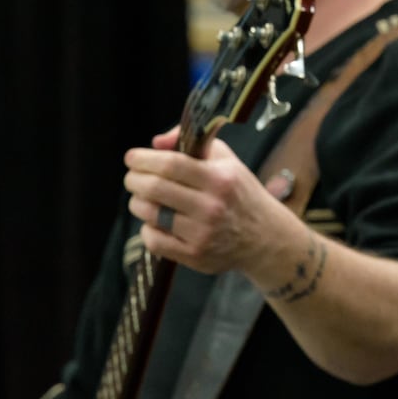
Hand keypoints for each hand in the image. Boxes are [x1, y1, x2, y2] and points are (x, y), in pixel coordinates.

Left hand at [124, 126, 291, 273]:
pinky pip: (153, 240)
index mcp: (221, 178)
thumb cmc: (241, 194)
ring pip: (150, 214)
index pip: (171, 164)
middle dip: (134, 180)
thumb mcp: (227, 162)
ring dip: (139, 203)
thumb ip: (194, 144)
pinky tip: (157, 222)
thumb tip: (156, 143)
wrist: (266, 236)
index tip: (132, 157)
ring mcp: (202, 233)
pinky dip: (148, 228)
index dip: (144, 159)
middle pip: (155, 188)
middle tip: (132, 177)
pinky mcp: (194, 255)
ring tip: (144, 198)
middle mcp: (212, 206)